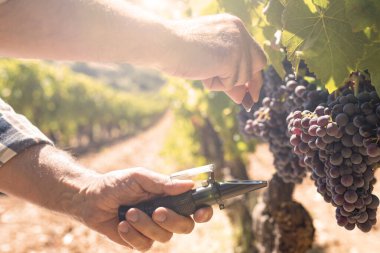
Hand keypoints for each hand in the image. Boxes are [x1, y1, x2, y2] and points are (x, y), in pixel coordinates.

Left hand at [77, 167, 212, 251]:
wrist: (91, 199)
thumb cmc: (116, 184)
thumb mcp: (140, 177)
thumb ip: (163, 183)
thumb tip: (190, 185)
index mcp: (170, 197)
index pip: (195, 207)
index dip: (203, 212)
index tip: (200, 212)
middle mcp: (166, 214)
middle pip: (185, 226)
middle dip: (172, 220)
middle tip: (157, 211)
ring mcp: (153, 229)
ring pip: (164, 237)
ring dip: (146, 225)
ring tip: (130, 212)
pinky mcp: (139, 240)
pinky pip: (145, 245)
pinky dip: (133, 235)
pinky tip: (122, 224)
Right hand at [164, 14, 266, 104]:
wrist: (164, 43)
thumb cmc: (179, 51)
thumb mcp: (209, 62)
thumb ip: (227, 74)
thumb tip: (244, 96)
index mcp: (233, 26)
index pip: (252, 51)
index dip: (252, 72)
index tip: (251, 90)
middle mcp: (239, 31)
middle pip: (259, 63)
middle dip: (254, 83)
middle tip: (248, 100)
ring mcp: (238, 43)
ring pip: (242, 77)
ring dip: (222, 82)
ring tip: (202, 69)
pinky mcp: (232, 57)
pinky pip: (231, 83)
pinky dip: (216, 84)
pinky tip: (202, 71)